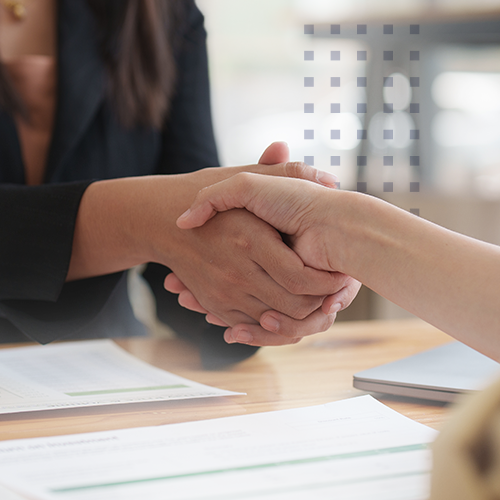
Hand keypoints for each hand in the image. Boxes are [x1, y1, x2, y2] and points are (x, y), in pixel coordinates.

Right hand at [70, 142, 345, 343]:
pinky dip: (271, 326)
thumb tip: (327, 177)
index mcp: (252, 240)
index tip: (340, 274)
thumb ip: (284, 172)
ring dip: (299, 320)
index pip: (302, 278)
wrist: (160, 219)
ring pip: (275, 322)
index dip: (327, 282)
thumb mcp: (245, 178)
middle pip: (293, 305)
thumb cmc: (207, 193)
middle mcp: (237, 271)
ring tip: (318, 304)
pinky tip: (286, 311)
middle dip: (320, 304)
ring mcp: (224, 292)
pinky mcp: (216, 304)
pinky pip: (250, 326)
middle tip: (335, 294)